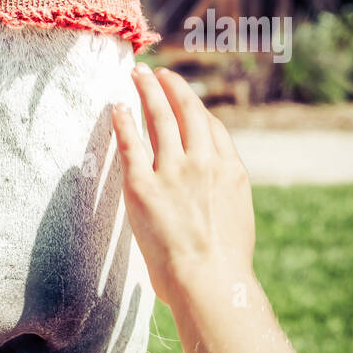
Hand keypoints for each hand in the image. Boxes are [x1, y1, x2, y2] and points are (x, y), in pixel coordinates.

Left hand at [111, 64, 255, 307]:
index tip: (183, 99)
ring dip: (147, 92)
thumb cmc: (223, 264)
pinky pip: (130, 143)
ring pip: (158, 118)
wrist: (210, 280)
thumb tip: (209, 195)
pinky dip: (123, 121)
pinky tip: (116, 106)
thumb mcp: (236, 219)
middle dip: (171, 87)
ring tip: (137, 75)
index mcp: (230, 170)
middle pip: (187, 112)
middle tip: (157, 73)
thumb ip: (222, 195)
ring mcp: (173, 171)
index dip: (195, 108)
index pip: (212, 128)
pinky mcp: (142, 185)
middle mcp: (204, 162)